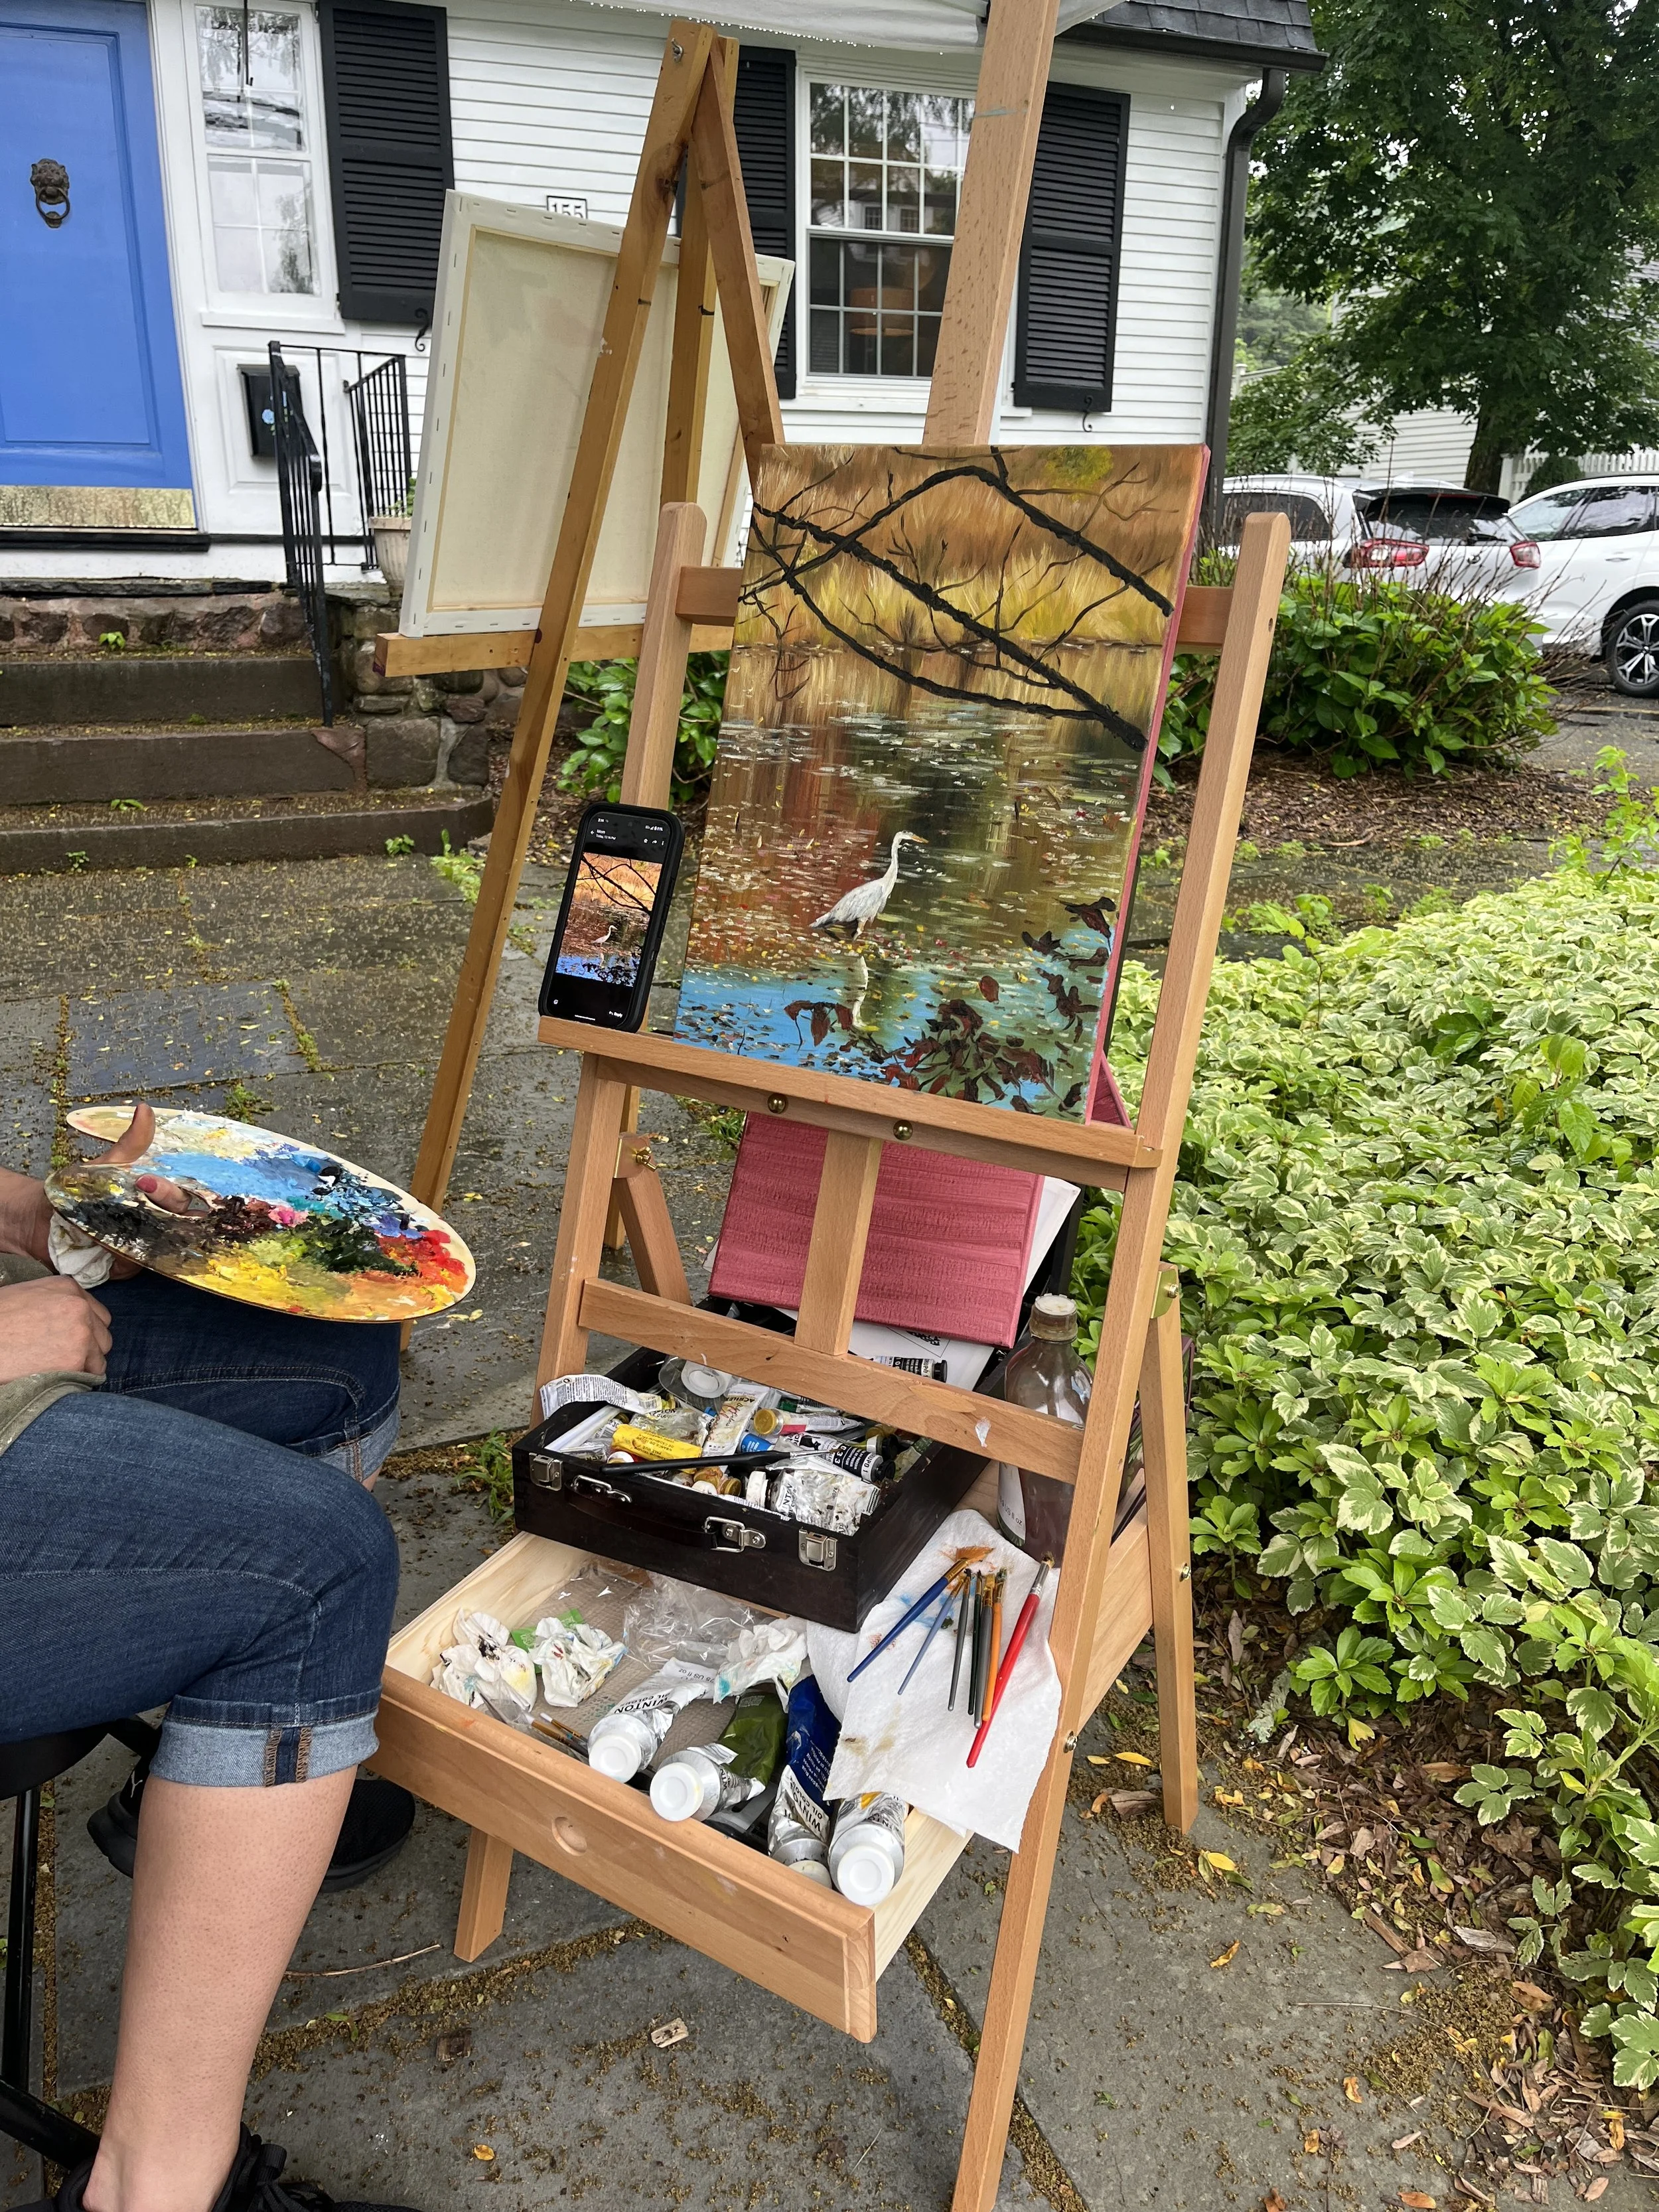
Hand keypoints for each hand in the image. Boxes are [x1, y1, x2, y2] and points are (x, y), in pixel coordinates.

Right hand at [0, 1275, 111, 1380]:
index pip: (95, 1312)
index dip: (83, 1329)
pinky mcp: (76, 1358)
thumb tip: (66, 1321)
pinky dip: (77, 1378)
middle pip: (102, 1333)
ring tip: (55, 1367)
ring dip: (83, 1363)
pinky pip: (91, 1374)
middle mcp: (79, 1306)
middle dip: (87, 1346)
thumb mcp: (25, 1297)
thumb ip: (54, 1303)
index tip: (68, 1340)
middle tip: (61, 1356)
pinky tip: (55, 1376)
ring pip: (100, 1355)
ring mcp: (81, 1332)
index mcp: (67, 1287)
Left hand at [80, 1102, 195, 1279]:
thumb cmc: (79, 1189)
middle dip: (163, 1210)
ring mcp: (144, 1245)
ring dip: (143, 1235)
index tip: (147, 1181)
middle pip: (178, 1222)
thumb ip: (131, 1144)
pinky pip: (136, 1265)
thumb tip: (145, 1109)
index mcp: (158, 1197)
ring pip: (159, 1245)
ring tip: (124, 1224)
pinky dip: (126, 1257)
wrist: (41, 1220)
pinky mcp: (127, 1267)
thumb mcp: (107, 1164)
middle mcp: (158, 1222)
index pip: (182, 1197)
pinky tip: (115, 1248)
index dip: (173, 1192)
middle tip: (140, 1194)